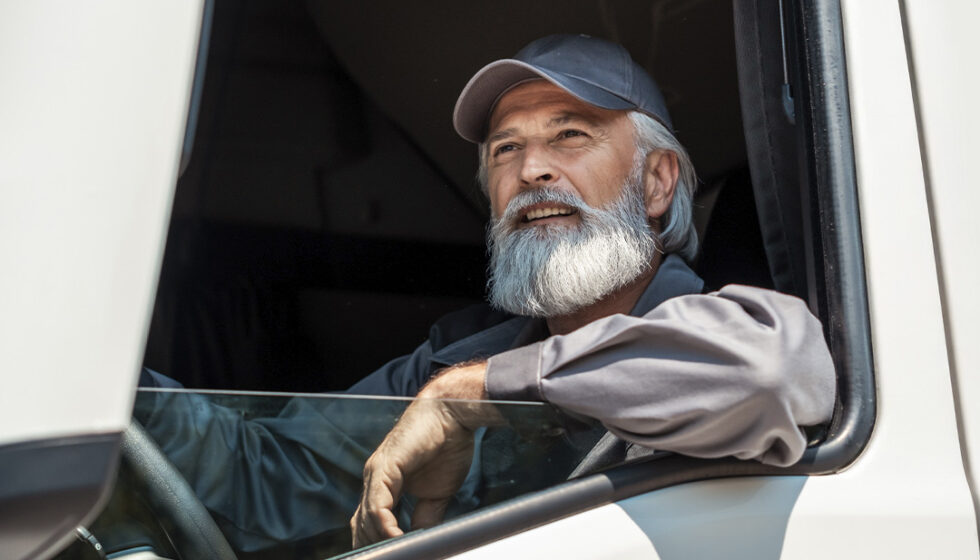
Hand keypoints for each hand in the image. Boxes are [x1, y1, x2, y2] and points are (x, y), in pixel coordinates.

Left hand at [350, 362, 500, 547]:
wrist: (454, 414)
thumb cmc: (447, 445)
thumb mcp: (437, 494)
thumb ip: (424, 517)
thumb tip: (418, 540)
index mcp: (384, 484)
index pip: (368, 522)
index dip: (376, 542)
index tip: (391, 555)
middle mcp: (375, 478)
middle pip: (362, 524)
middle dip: (374, 545)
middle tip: (393, 558)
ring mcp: (376, 471)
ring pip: (367, 516)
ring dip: (380, 539)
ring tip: (398, 552)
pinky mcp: (385, 465)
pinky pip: (377, 502)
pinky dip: (384, 523)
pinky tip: (396, 536)